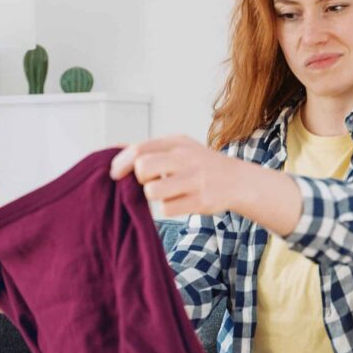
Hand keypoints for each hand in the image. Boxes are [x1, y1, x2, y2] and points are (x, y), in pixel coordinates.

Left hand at [108, 135, 239, 216]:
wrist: (238, 181)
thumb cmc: (200, 165)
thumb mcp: (179, 148)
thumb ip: (151, 150)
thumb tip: (116, 150)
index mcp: (177, 143)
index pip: (139, 149)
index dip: (121, 162)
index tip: (115, 173)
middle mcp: (185, 158)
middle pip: (142, 168)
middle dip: (138, 179)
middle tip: (148, 182)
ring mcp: (194, 180)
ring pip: (153, 192)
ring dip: (153, 195)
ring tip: (166, 192)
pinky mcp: (200, 201)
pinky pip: (167, 209)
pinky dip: (169, 208)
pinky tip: (180, 201)